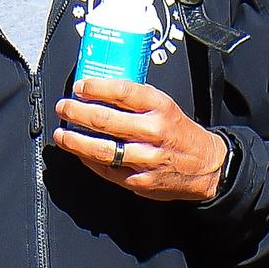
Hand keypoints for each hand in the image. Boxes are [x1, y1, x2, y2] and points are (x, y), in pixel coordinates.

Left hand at [53, 76, 228, 201]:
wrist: (207, 166)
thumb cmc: (180, 133)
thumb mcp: (166, 107)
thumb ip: (137, 100)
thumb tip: (100, 91)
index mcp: (161, 107)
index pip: (123, 91)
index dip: (96, 87)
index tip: (79, 86)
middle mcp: (153, 132)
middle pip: (105, 120)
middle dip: (77, 112)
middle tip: (63, 107)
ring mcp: (146, 159)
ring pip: (102, 150)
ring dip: (75, 141)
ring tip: (62, 135)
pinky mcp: (140, 180)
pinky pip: (107, 170)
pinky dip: (89, 161)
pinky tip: (79, 153)